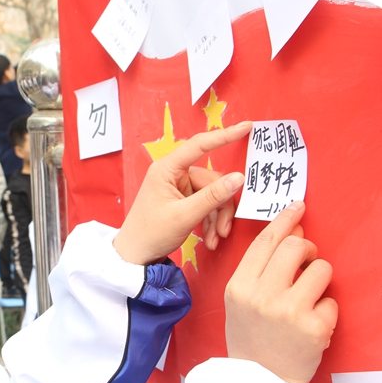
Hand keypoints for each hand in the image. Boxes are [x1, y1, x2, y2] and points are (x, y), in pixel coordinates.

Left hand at [112, 122, 251, 265]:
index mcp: (167, 169)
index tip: (246, 127)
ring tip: (215, 238)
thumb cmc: (150, 233)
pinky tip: (210, 237)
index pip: (199, 145)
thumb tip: (238, 178)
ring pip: (212, 194)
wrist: (135, 255)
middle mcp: (173, 174)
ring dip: (217, 217)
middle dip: (221, 206)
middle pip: (212, 180)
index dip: (224, 136)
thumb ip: (213, 196)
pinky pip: (206, 203)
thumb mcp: (185, 216)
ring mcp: (178, 187)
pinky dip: (210, 220)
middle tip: (224, 230)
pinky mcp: (183, 199)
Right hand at [224, 202, 337, 382]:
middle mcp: (262, 295)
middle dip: (308, 250)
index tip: (299, 207)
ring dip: (320, 280)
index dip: (286, 220)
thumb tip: (293, 232)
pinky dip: (325, 311)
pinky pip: (331, 300)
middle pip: (297, 246)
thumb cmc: (252, 339)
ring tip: (308, 301)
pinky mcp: (313, 327)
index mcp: (240, 286)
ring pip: (321, 268)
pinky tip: (311, 327)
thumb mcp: (240, 302)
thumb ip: (260, 270)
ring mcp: (288, 311)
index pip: (266, 240)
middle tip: (307, 265)